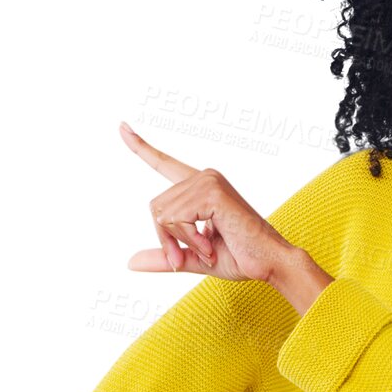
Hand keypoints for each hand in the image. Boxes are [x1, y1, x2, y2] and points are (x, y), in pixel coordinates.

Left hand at [118, 121, 297, 282]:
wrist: (269, 264)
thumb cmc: (240, 257)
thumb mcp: (191, 258)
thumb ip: (163, 255)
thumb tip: (130, 262)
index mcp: (200, 186)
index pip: (164, 163)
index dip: (141, 147)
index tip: (122, 127)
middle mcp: (204, 177)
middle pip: (156, 208)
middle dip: (167, 239)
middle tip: (192, 257)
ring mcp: (208, 182)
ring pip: (163, 216)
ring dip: (181, 242)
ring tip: (209, 250)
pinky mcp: (212, 193)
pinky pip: (175, 220)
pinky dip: (189, 240)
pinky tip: (211, 245)